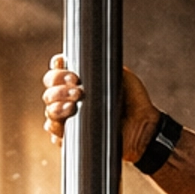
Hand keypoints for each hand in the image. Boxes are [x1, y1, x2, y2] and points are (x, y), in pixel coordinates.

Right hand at [42, 54, 162, 165]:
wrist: (145, 129)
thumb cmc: (135, 102)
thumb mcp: (122, 76)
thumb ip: (105, 64)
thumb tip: (91, 55)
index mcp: (79, 82)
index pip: (56, 72)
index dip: (58, 71)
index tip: (73, 75)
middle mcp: (70, 99)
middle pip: (49, 91)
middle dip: (58, 89)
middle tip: (77, 92)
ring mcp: (70, 119)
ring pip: (49, 111)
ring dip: (56, 107)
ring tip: (73, 107)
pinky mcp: (74, 138)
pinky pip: (55, 134)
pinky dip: (56, 129)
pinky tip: (64, 126)